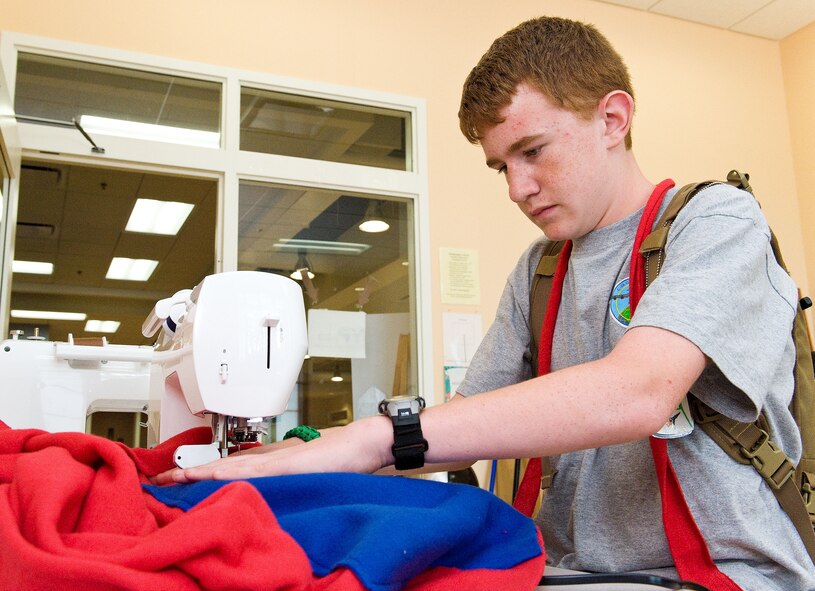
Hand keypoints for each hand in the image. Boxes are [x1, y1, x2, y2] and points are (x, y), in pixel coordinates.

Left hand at [152, 417, 392, 484]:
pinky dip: (225, 473)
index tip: (174, 480)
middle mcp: (266, 457)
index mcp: (269, 460)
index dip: (198, 473)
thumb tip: (261, 488)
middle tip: (157, 481)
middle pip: (219, 466)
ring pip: (227, 467)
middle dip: (187, 473)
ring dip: (197, 474)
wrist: (361, 444)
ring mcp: (274, 459)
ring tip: (170, 480)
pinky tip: (207, 477)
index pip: (226, 468)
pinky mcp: (284, 463)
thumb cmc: (338, 457)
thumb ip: (281, 474)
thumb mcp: (302, 469)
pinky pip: (248, 470)